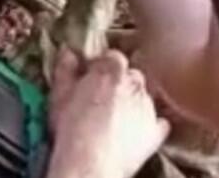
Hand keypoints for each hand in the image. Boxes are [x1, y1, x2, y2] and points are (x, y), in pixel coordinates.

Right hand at [47, 48, 169, 177]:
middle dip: (119, 83)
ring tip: (114, 118)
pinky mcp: (155, 131)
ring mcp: (148, 107)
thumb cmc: (72, 130)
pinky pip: (158, 122)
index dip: (102, 66)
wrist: (91, 163)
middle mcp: (134, 84)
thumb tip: (68, 54)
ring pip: (144, 97)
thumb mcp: (60, 95)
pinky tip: (136, 131)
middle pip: (131, 75)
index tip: (92, 76)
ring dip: (132, 102)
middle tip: (102, 98)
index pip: (112, 57)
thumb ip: (65, 70)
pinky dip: (149, 124)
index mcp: (111, 70)